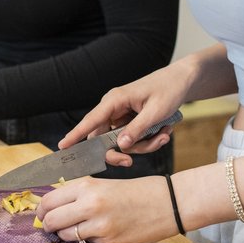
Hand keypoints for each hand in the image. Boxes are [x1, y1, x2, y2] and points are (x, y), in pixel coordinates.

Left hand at [37, 176, 178, 242]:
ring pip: (65, 234)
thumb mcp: (102, 185)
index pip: (49, 200)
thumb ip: (78, 194)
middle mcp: (90, 204)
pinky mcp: (109, 241)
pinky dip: (87, 239)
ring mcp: (99, 225)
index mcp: (87, 186)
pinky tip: (100, 231)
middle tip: (52, 225)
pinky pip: (86, 242)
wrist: (166, 202)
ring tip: (79, 227)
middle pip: (51, 219)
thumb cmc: (134, 191)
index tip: (43, 213)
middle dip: (48, 224)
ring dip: (67, 234)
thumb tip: (53, 206)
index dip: (42, 209)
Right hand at [59, 58, 195, 167]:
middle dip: (121, 151)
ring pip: (121, 142)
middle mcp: (113, 108)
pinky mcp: (130, 121)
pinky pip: (132, 139)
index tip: (62, 147)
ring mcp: (121, 116)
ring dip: (143, 145)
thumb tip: (120, 146)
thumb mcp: (156, 111)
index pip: (90, 120)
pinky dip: (148, 140)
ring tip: (164, 134)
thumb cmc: (168, 90)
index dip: (75, 134)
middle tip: (130, 162)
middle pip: (104, 139)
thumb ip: (137, 129)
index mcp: (115, 100)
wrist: (181, 81)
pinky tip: (164, 131)